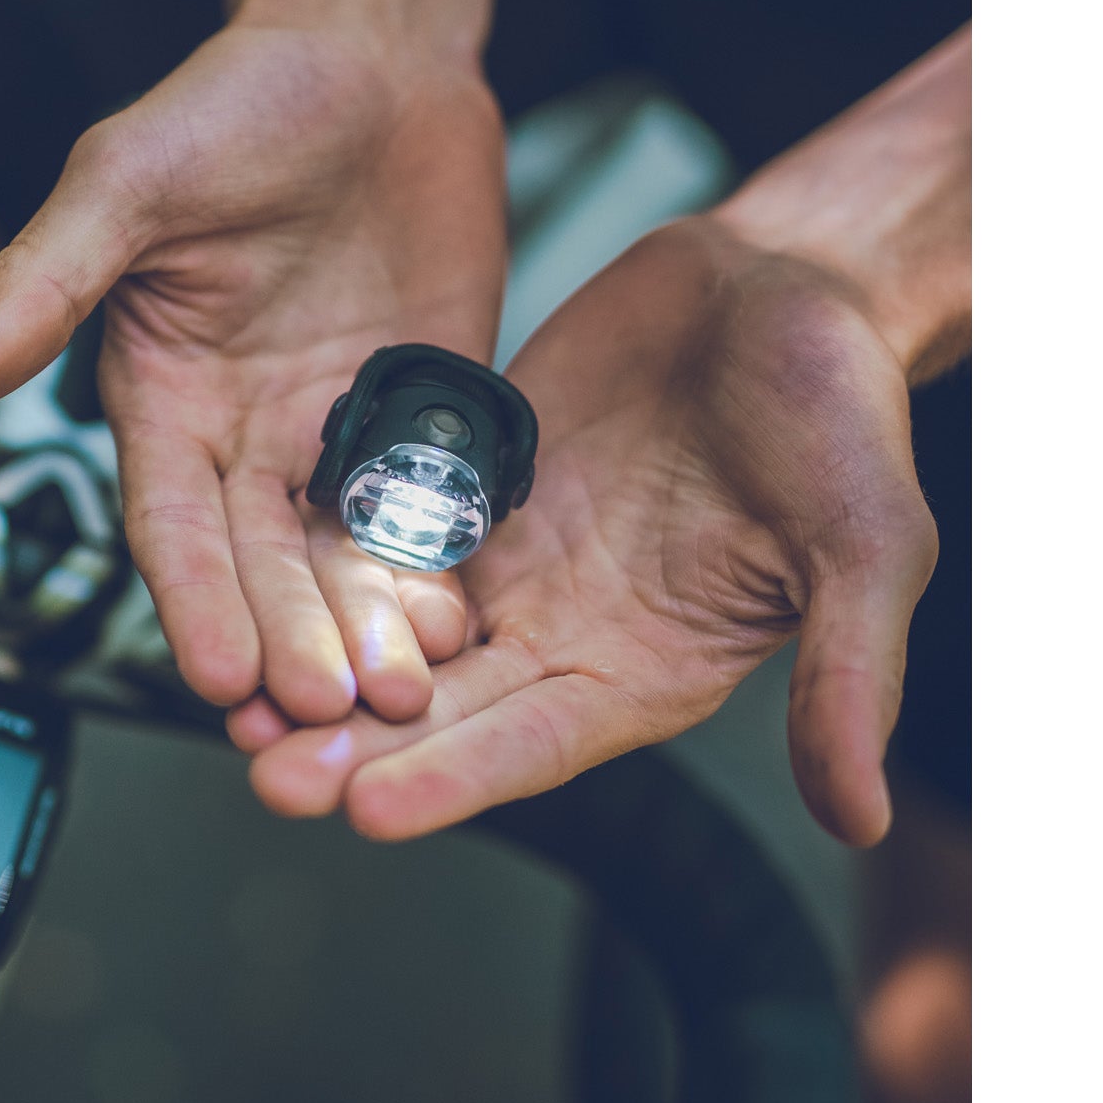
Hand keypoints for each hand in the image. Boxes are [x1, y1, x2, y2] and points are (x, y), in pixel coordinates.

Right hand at [0, 22, 499, 720]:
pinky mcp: (420, 411)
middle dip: (288, 638)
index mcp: (164, 395)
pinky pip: (428, 505)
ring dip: (364, 627)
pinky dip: (437, 565)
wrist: (372, 56)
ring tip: (394, 695)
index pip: (170, 522)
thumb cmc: (233, 103)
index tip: (219, 675)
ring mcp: (336, 429)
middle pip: (262, 561)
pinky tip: (457, 622)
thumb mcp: (127, 180)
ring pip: (344, 554)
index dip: (194, 599)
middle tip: (318, 711)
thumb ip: (48, 282)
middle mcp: (246, 431)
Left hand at [236, 213, 941, 844]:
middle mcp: (567, 629)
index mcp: (650, 668)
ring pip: (397, 631)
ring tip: (235, 699)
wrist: (784, 284)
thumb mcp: (866, 544)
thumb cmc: (843, 414)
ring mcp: (511, 559)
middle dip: (358, 748)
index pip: (539, 744)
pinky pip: (385, 531)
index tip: (371, 812)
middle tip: (268, 777)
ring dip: (322, 667)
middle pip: (447, 708)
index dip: (458, 778)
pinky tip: (254, 579)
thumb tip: (859, 819)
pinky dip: (324, 564)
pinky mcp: (468, 485)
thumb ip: (846, 674)